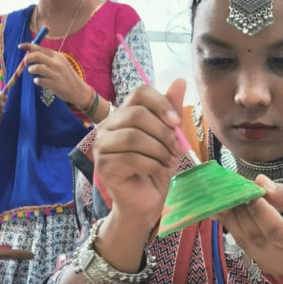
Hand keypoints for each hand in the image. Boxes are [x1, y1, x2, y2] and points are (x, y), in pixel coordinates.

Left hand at [18, 43, 89, 106]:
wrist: (78, 90)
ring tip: (32, 72)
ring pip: (37, 68)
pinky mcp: (54, 84)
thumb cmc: (67, 76)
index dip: (28, 46)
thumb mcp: (61, 64)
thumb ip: (49, 58)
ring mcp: (56, 74)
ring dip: (31, 70)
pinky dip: (36, 80)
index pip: (40, 48)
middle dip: (28, 58)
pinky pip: (39, 80)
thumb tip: (32, 52)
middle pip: (37, 56)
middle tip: (25, 63)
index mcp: (57, 56)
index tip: (20, 47)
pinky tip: (38, 81)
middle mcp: (57, 63)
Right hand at [93, 79, 185, 226]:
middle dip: (163, 132)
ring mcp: (102, 146)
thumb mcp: (169, 138)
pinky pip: (131, 158)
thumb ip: (172, 112)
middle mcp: (107, 126)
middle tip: (176, 149)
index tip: (176, 122)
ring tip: (166, 162)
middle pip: (137, 115)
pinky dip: (151, 165)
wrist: (145, 202)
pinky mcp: (104, 166)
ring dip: (158, 150)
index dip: (161, 103)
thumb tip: (180, 81)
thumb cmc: (155, 169)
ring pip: (134, 137)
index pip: (139, 93)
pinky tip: (157, 171)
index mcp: (123, 115)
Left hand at [217, 177, 282, 283]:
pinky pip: (242, 243)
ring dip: (232, 216)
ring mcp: (273, 267)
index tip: (250, 188)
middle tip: (232, 186)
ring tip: (225, 194)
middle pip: (257, 236)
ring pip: (245, 241)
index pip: (277, 231)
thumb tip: (260, 182)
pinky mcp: (261, 265)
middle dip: (242, 210)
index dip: (259, 211)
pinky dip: (232, 224)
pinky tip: (225, 207)